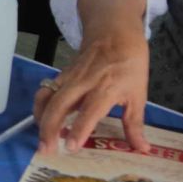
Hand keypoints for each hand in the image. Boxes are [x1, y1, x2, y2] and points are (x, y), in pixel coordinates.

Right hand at [35, 25, 150, 155]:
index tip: (71, 147)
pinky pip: (46, 90)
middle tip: (46, 149)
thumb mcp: (138, 94)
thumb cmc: (130, 63)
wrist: (115, 31)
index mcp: (106, 89)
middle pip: (59, 106)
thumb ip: (135, 124)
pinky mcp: (62, 74)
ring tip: (41, 138)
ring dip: (40, 118)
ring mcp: (69, 78)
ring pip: (47, 97)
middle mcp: (83, 84)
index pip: (88, 113)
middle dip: (49, 128)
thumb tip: (142, 149)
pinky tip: (41, 119)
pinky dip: (40, 106)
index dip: (79, 130)